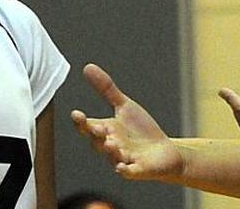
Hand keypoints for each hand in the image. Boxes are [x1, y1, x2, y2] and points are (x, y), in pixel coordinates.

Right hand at [71, 63, 183, 180]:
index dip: (81, 122)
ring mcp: (123, 160)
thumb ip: (106, 89)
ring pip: (112, 157)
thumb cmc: (141, 131)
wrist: (164, 152)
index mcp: (105, 131)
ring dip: (110, 151)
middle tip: (95, 127)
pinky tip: (122, 167)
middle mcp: (110, 146)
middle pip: (97, 142)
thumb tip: (87, 67)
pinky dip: (125, 171)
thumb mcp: (125, 106)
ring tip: (112, 144)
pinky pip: (129, 172)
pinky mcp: (138, 170)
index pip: (88, 127)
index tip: (76, 114)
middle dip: (95, 136)